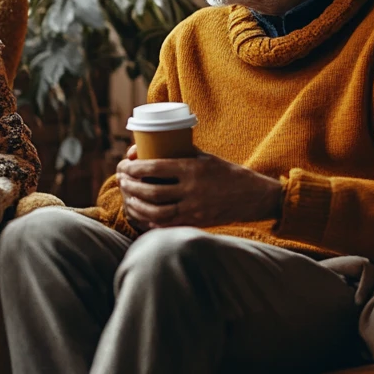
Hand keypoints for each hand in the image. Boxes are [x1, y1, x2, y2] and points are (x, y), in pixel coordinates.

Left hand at [116, 146, 282, 229]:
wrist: (252, 196)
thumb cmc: (226, 172)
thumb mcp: (205, 158)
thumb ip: (181, 153)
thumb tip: (149, 148)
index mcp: (192, 169)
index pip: (156, 167)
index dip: (135, 168)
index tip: (124, 166)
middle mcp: (192, 190)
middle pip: (152, 191)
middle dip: (131, 187)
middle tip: (121, 181)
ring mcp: (194, 209)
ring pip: (156, 211)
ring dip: (137, 205)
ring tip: (128, 198)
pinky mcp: (196, 223)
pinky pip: (168, 224)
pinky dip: (152, 221)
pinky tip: (143, 215)